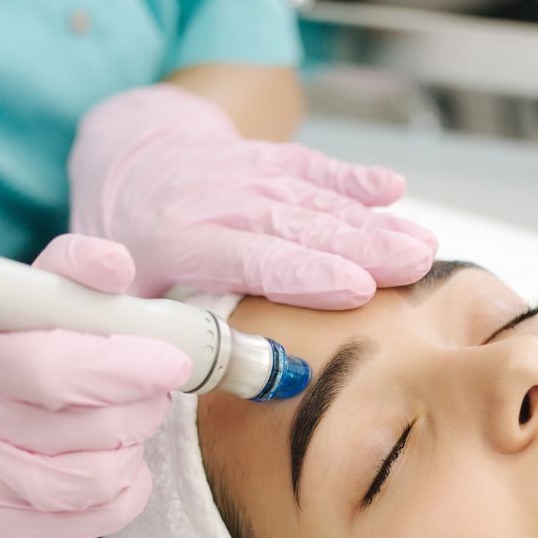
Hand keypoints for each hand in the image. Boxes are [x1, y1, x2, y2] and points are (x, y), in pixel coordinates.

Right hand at [0, 235, 191, 537]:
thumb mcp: (14, 313)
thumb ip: (65, 280)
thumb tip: (112, 264)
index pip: (44, 364)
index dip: (119, 364)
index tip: (169, 360)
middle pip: (86, 425)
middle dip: (143, 403)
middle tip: (157, 386)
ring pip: (97, 477)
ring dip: (134, 447)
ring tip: (130, 425)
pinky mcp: (4, 533)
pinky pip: (100, 517)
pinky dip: (128, 488)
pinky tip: (117, 465)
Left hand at [68, 83, 436, 308]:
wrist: (127, 160)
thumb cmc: (126, 245)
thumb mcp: (117, 294)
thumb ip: (156, 331)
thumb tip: (195, 377)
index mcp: (176, 239)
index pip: (249, 257)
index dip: (304, 273)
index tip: (355, 289)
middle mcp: (216, 200)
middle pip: (296, 225)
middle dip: (360, 245)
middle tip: (413, 265)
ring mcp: (245, 174)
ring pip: (313, 196)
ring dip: (371, 220)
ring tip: (420, 246)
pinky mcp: (268, 160)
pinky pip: (312, 166)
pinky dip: (353, 177)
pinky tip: (392, 187)